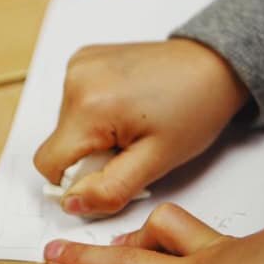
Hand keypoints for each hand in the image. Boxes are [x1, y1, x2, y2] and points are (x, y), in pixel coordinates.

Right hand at [33, 39, 248, 216]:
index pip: (50, 165)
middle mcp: (75, 79)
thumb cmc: (194, 109)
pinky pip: (74, 103)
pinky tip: (127, 108)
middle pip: (59, 145)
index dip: (78, 182)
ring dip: (94, 135)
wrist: (213, 66)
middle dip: (90, 157)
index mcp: (89, 105)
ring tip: (134, 125)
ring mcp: (78, 65)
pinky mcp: (83, 60)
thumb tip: (72, 203)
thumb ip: (110, 189)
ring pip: (67, 126)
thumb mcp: (157, 161)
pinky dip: (95, 114)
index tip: (114, 171)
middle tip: (132, 147)